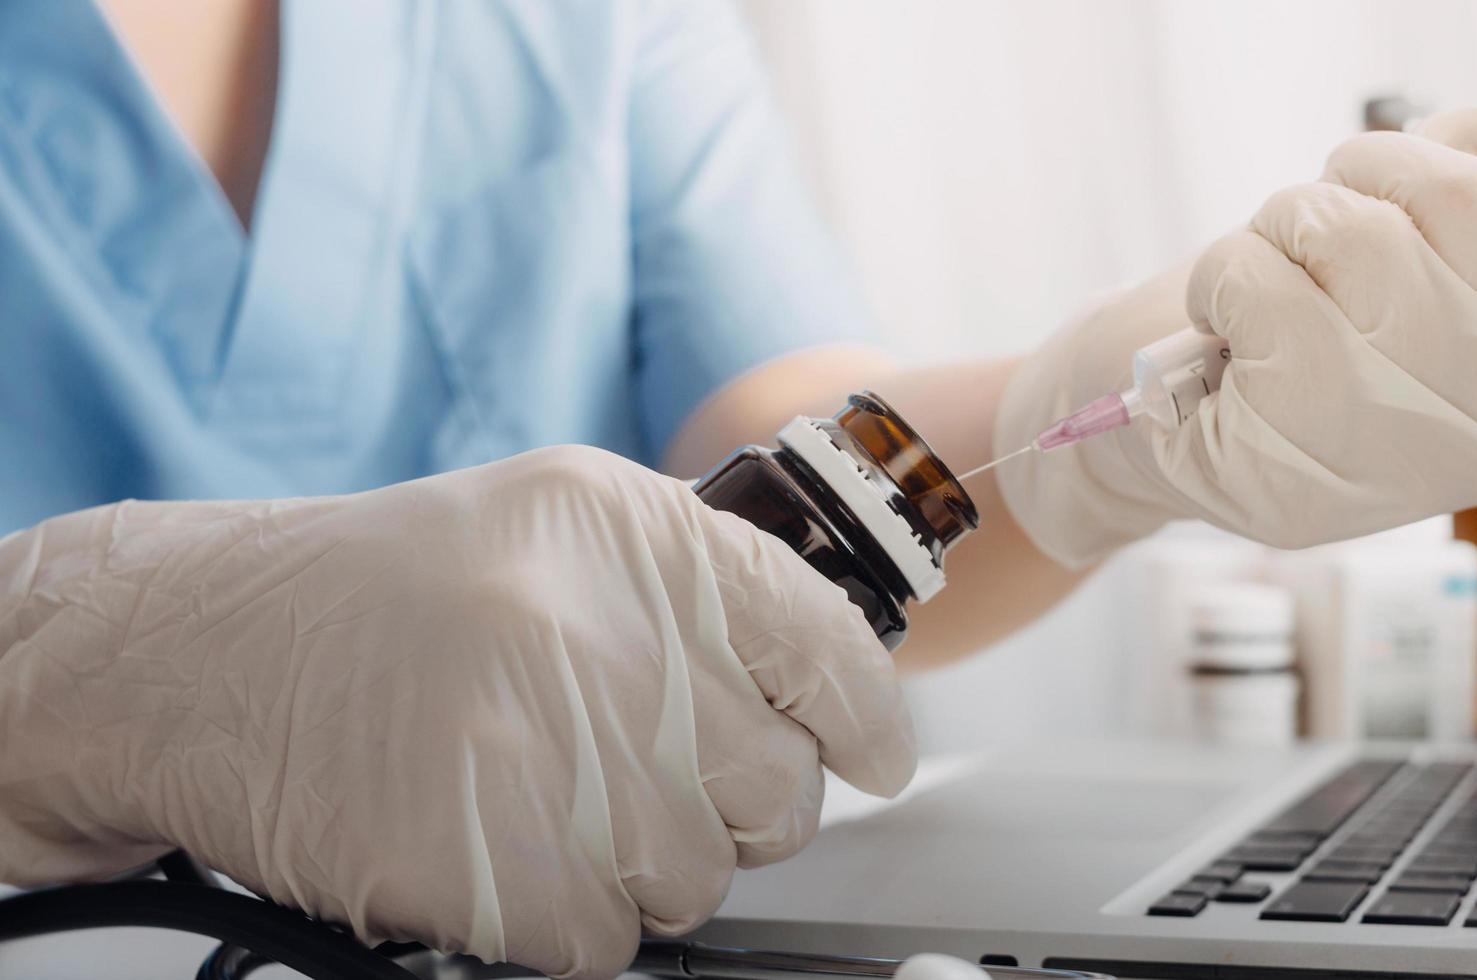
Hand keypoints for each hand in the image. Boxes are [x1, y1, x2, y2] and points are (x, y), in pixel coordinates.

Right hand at [0, 447, 913, 977]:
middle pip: (777, 790)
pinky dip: (562, 922)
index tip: (874, 757)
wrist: (196, 658)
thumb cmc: (379, 601)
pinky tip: (496, 851)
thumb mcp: (558, 534)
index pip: (827, 647)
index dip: (864, 720)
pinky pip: (607, 941)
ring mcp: (548, 749)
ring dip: (635, 869)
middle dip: (728, 809)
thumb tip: (840, 697)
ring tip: (540, 804)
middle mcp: (607, 632)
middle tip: (638, 782)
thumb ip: (702, 596)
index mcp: (639, 536)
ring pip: (697, 878)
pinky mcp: (489, 858)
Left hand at [997, 103, 1476, 565]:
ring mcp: (1413, 448)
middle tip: (1332, 239)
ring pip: (1343, 227)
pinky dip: (1222, 284)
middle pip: (1454, 197)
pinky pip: (1252, 278)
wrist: (1170, 427)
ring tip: (1283, 296)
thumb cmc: (1340, 316)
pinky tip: (1235, 352)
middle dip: (1361, 179)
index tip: (1429, 181)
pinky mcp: (1296, 467)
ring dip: (1282, 230)